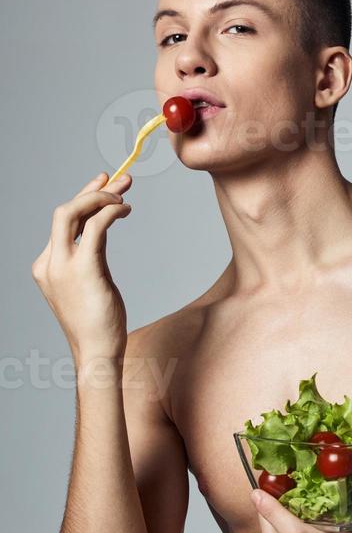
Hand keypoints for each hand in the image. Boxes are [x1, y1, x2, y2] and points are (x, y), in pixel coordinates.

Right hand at [31, 172, 132, 364]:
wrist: (97, 353)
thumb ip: (90, 258)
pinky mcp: (84, 269)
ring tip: (126, 193)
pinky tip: (125, 211)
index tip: (104, 185)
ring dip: (103, 198)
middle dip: (92, 191)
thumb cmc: (98, 324)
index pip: (63, 223)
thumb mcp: (91, 284)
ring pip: (74, 214)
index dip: (83, 199)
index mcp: (46, 266)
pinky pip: (96, 228)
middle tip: (120, 179)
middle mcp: (49, 263)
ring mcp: (63, 266)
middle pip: (65, 212)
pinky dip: (111, 212)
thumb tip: (102, 230)